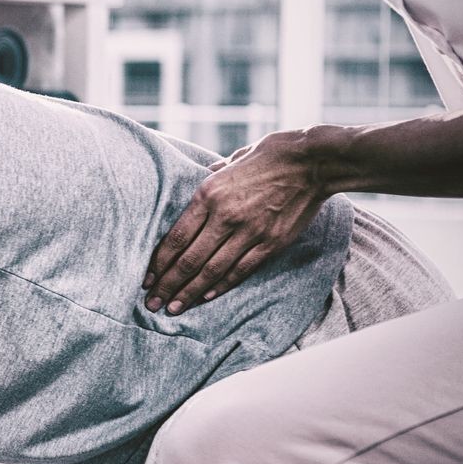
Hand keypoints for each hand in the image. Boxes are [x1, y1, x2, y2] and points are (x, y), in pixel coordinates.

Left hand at [143, 129, 331, 313]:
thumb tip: (205, 173)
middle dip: (168, 284)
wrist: (314, 162)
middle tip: (152, 303)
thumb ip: (215, 173)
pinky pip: (241, 270)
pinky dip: (221, 286)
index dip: (160, 262)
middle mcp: (225, 215)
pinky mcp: (272, 243)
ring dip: (190, 292)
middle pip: (189, 259)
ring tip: (174, 308)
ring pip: (212, 270)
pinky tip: (205, 297)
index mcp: (209, 194)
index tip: (147, 278)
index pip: (176, 237)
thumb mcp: (233, 159)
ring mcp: (250, 232)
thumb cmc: (272, 154)